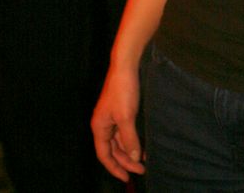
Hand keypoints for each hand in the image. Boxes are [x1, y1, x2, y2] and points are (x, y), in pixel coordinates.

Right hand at [91, 64, 144, 182]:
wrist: (126, 65)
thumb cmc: (123, 90)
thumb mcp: (126, 117)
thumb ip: (129, 138)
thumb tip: (134, 158)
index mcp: (99, 127)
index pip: (104, 154)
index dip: (114, 168)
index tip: (126, 178)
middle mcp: (103, 124)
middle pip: (113, 150)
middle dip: (126, 161)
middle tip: (141, 170)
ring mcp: (112, 118)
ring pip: (119, 141)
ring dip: (131, 151)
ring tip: (144, 161)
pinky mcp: (121, 111)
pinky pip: (125, 132)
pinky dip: (133, 140)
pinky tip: (143, 145)